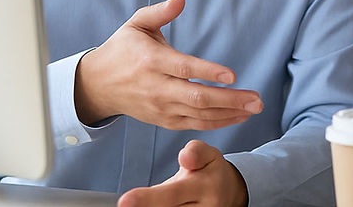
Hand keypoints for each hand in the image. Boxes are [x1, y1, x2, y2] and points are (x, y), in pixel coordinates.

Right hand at [74, 0, 262, 129]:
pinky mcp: (163, 120)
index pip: (184, 68)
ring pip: (198, 114)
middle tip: (257, 100)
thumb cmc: (123, 49)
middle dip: (229, 100)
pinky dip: (217, 123)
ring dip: (229, 113)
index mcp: (151, 61)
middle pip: (196, 97)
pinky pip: (194, 124)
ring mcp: (160, 107)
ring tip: (254, 108)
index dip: (208, 73)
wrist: (98, 85)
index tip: (232, 75)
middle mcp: (156, 87)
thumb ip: (160, 11)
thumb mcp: (136, 24)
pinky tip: (237, 117)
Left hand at [118, 140, 248, 206]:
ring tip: (136, 200)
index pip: (172, 194)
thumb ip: (196, 151)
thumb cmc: (210, 172)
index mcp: (204, 187)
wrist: (229, 195)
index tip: (124, 201)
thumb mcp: (209, 154)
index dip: (147, 199)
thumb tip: (185, 157)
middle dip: (144, 205)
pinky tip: (145, 205)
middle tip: (124, 203)